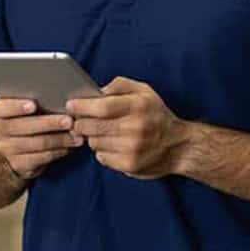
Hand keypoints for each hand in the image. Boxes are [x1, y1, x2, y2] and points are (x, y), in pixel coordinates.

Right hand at [0, 99, 83, 179]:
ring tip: (77, 135)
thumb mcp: (25, 108)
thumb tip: (61, 96)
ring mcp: (7, 149)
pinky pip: (42, 158)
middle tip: (69, 121)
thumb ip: (36, 100)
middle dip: (49, 123)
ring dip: (60, 139)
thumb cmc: (26, 120)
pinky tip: (70, 146)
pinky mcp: (19, 165)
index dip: (17, 106)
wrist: (14, 149)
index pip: (2, 108)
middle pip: (24, 126)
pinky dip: (59, 151)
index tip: (33, 105)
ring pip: (37, 143)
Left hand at [67, 77, 187, 179]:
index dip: (82, 106)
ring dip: (92, 137)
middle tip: (78, 120)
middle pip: (93, 126)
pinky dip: (101, 151)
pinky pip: (101, 157)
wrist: (179, 146)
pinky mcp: (130, 165)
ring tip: (102, 132)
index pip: (102, 107)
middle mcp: (136, 128)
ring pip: (94, 142)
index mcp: (138, 106)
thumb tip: (96, 91)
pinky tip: (111, 145)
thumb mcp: (144, 91)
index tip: (70, 105)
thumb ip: (119, 85)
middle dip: (80, 122)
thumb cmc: (156, 115)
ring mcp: (132, 149)